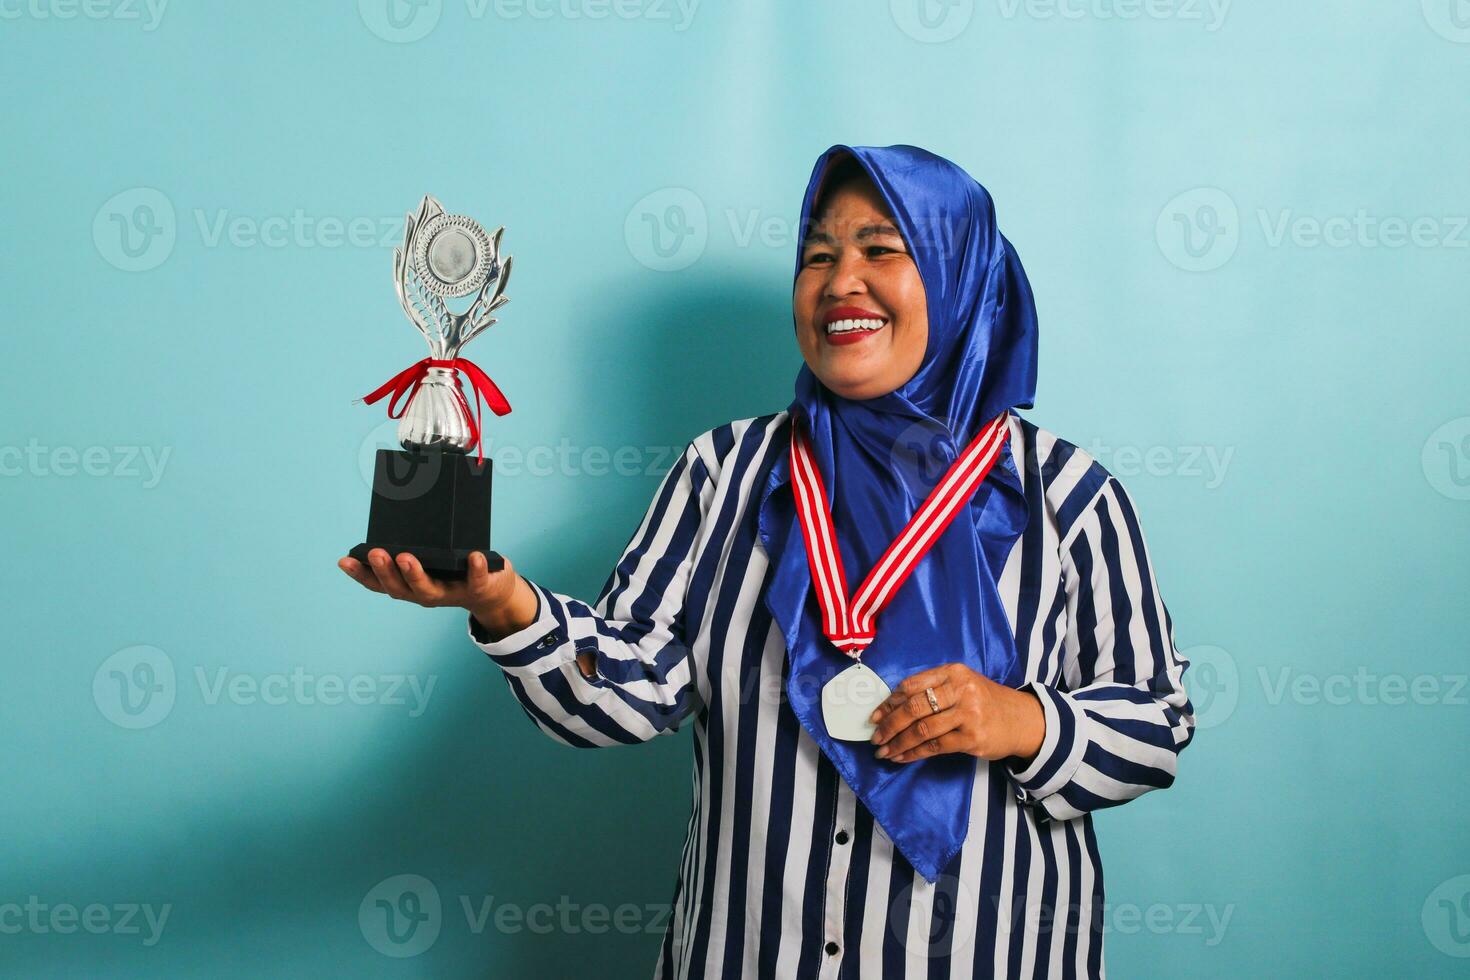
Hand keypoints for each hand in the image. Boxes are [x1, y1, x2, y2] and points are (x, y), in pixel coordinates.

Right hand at [337, 548, 533, 636]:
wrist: (492, 590)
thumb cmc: (455, 567)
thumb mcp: (431, 555)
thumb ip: (415, 541)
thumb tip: (399, 504)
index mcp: (410, 584)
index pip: (379, 583)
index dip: (361, 574)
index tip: (344, 560)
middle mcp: (425, 592)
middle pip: (399, 588)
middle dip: (385, 571)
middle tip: (376, 553)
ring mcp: (450, 593)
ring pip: (428, 591)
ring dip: (415, 575)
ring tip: (406, 557)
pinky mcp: (477, 589)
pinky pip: (475, 580)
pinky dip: (474, 569)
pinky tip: (473, 556)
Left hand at [868, 663, 1044, 764]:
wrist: (1021, 719)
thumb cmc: (984, 701)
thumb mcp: (961, 684)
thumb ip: (932, 690)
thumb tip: (891, 707)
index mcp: (953, 672)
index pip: (912, 685)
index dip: (889, 702)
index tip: (874, 716)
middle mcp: (960, 690)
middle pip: (914, 708)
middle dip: (889, 725)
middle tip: (875, 737)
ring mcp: (968, 714)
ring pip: (922, 729)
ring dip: (898, 743)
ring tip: (884, 751)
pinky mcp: (972, 738)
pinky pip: (935, 747)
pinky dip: (914, 753)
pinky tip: (902, 757)